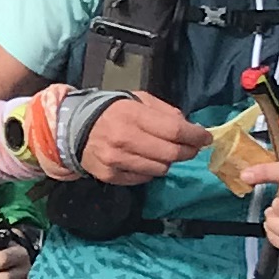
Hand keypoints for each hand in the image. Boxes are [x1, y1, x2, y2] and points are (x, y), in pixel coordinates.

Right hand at [70, 90, 207, 188]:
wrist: (73, 128)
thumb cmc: (111, 111)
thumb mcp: (137, 100)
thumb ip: (164, 111)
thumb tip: (189, 126)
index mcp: (132, 115)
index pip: (174, 130)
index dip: (195, 136)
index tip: (206, 138)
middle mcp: (124, 139)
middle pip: (171, 153)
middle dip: (188, 151)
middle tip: (192, 148)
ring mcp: (116, 161)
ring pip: (160, 169)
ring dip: (168, 161)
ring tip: (162, 152)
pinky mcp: (111, 176)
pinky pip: (144, 179)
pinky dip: (150, 171)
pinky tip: (144, 160)